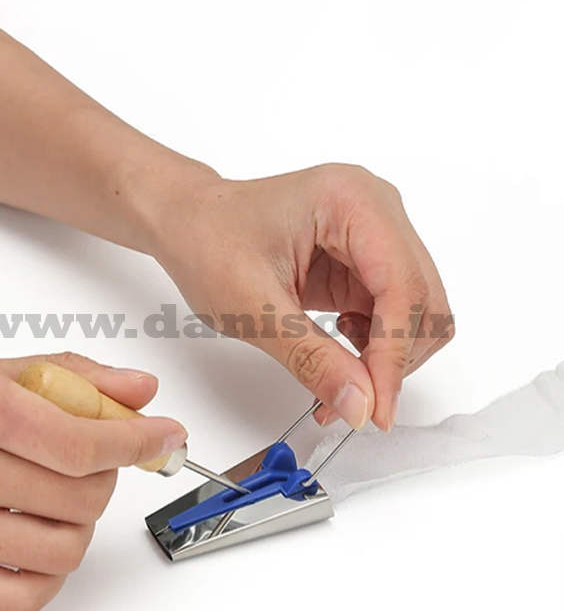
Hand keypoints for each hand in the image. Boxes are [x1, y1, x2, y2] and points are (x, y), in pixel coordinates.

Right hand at [0, 353, 185, 610]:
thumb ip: (73, 377)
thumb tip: (142, 390)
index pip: (77, 439)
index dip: (137, 440)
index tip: (165, 436)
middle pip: (80, 496)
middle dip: (109, 477)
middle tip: (95, 461)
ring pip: (60, 550)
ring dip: (84, 524)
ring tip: (65, 499)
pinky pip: (19, 599)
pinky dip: (51, 575)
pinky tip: (42, 541)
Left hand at [156, 164, 453, 431]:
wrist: (188, 222)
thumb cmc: (207, 240)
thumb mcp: (252, 306)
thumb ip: (311, 358)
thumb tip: (360, 404)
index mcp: (352, 201)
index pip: (403, 287)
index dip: (395, 356)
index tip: (376, 409)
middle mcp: (375, 210)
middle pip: (424, 301)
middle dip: (394, 361)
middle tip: (355, 405)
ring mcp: (373, 236)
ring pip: (416, 313)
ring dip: (387, 359)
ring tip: (339, 383)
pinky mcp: (362, 262)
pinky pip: (391, 315)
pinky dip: (374, 349)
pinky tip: (339, 354)